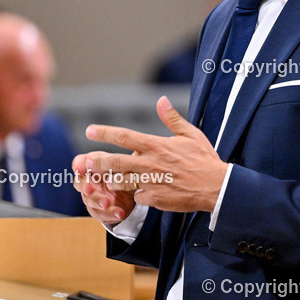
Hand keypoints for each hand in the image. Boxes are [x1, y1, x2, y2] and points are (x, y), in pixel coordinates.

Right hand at [72, 152, 136, 225]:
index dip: (78, 165)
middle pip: (80, 184)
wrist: (136, 191)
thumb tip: (104, 161)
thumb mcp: (123, 164)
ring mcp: (94, 198)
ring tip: (108, 203)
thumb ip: (113, 161)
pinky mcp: (101, 211)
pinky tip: (119, 213)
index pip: (79, 163)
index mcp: (93, 167)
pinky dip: (110, 214)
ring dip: (98, 201)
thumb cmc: (125, 173)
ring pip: (89, 201)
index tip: (79, 169)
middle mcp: (90, 182)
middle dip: (85, 187)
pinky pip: (101, 214)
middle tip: (89, 189)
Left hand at [75, 96, 227, 212]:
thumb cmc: (204, 159)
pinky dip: (133, 194)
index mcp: (157, 145)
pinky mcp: (154, 199)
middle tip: (83, 162)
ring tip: (103, 179)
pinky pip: (136, 197)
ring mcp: (151, 182)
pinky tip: (134, 193)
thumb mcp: (191, 134)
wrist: (216, 187)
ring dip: (109, 180)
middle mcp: (150, 163)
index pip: (125, 136)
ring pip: (120, 181)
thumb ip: (172, 119)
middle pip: (115, 162)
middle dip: (96, 161)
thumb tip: (161, 100)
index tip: (90, 130)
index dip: (105, 133)